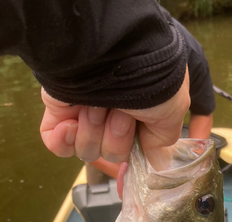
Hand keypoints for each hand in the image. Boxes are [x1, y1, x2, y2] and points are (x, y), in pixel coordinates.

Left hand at [40, 68, 189, 161]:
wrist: (112, 54)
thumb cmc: (149, 81)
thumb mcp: (173, 111)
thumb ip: (161, 139)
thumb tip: (152, 156)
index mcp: (138, 115)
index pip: (132, 151)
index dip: (132, 150)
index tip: (136, 135)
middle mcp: (111, 115)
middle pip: (111, 153)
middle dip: (116, 136)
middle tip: (119, 110)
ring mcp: (83, 114)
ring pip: (88, 151)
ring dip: (94, 131)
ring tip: (97, 104)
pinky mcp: (59, 111)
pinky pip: (58, 146)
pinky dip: (63, 141)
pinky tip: (70, 124)